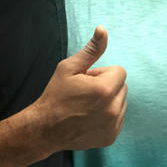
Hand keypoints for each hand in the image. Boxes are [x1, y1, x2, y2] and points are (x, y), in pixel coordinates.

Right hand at [36, 26, 126, 151]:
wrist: (45, 129)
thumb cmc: (55, 95)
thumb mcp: (69, 68)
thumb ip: (91, 50)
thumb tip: (103, 29)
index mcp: (105, 89)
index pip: (119, 71)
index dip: (101, 73)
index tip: (86, 81)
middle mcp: (113, 108)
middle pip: (122, 86)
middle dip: (107, 86)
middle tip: (85, 93)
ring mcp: (113, 125)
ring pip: (121, 102)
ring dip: (109, 101)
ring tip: (87, 106)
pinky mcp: (111, 137)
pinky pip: (118, 119)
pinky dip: (107, 116)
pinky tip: (89, 118)